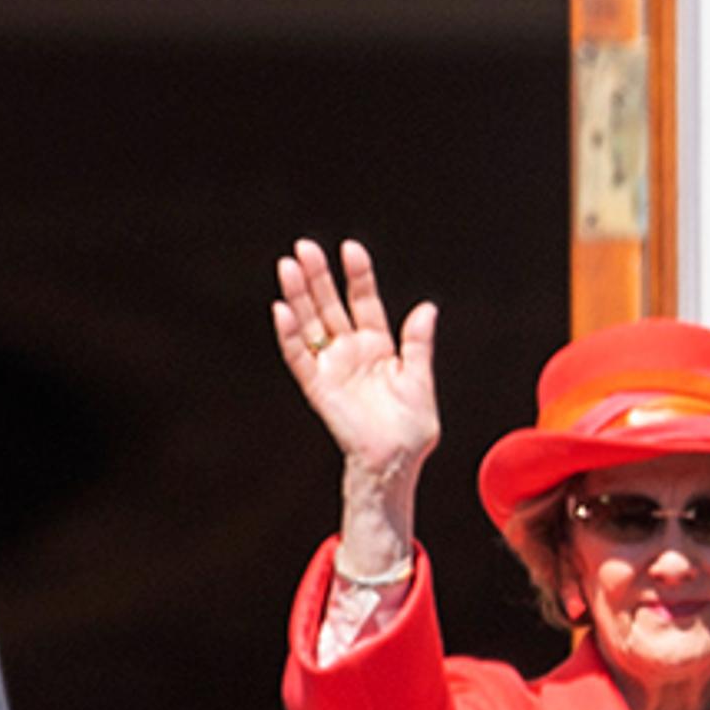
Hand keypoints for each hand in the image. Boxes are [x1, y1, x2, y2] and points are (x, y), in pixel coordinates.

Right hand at [273, 238, 438, 574]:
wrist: (396, 463)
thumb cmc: (413, 428)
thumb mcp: (420, 380)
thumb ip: (418, 344)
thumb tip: (427, 307)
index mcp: (379, 346)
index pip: (364, 301)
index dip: (357, 275)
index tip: (350, 248)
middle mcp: (352, 352)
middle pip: (330, 306)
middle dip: (318, 277)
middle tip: (304, 246)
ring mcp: (332, 367)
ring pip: (310, 324)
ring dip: (298, 296)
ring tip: (288, 266)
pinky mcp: (318, 387)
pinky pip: (299, 357)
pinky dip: (289, 335)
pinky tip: (281, 309)